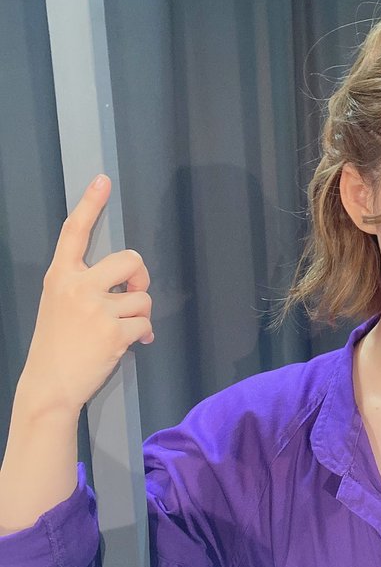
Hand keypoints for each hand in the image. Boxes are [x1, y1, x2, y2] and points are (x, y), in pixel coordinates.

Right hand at [19, 175, 153, 418]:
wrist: (50, 385)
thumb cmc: (57, 346)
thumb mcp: (58, 305)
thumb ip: (86, 287)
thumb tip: (127, 284)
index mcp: (61, 276)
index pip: (75, 232)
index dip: (90, 204)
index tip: (102, 180)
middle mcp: (78, 286)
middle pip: (131, 259)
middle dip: (140, 277)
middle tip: (133, 295)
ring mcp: (96, 308)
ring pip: (143, 297)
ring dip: (141, 315)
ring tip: (123, 330)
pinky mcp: (114, 331)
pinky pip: (146, 323)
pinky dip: (144, 335)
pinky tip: (132, 344)